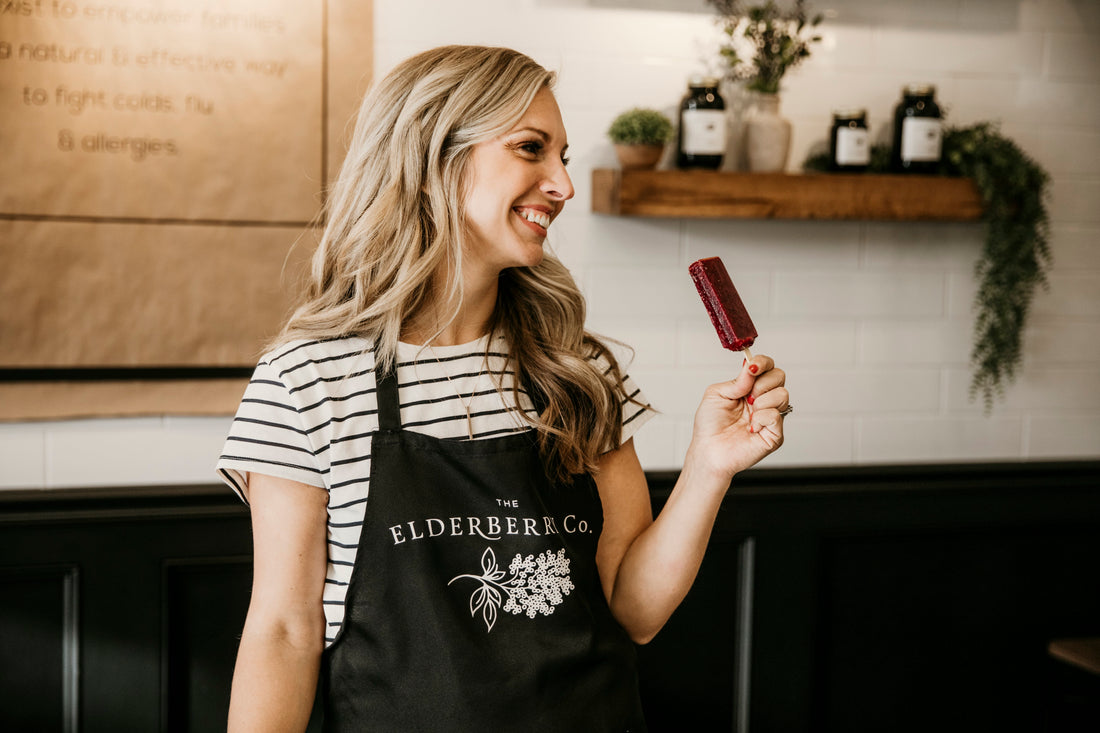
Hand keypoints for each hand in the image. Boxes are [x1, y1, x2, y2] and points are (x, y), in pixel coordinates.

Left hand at [685, 354, 788, 483]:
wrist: (708, 451)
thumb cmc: (710, 426)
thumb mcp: (716, 394)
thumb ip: (736, 380)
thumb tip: (751, 368)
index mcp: (749, 389)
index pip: (767, 367)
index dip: (762, 362)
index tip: (752, 367)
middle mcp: (763, 400)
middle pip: (779, 376)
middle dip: (762, 383)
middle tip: (747, 397)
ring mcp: (771, 416)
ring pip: (782, 394)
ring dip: (761, 401)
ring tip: (748, 414)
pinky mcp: (775, 434)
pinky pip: (776, 415)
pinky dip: (761, 418)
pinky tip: (750, 427)